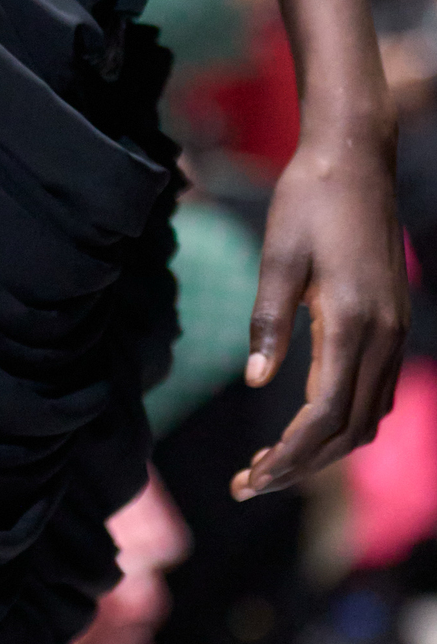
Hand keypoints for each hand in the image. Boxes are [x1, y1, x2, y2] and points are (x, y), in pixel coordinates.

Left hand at [233, 126, 407, 499]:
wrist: (356, 158)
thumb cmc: (307, 201)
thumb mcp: (277, 257)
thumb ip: (268, 322)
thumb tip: (256, 382)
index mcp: (354, 321)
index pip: (325, 414)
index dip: (290, 456)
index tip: (251, 480)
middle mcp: (385, 334)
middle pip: (349, 429)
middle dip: (300, 466)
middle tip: (247, 485)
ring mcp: (395, 331)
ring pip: (367, 417)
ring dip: (322, 450)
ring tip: (269, 466)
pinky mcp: (393, 324)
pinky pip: (376, 393)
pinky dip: (343, 423)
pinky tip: (305, 428)